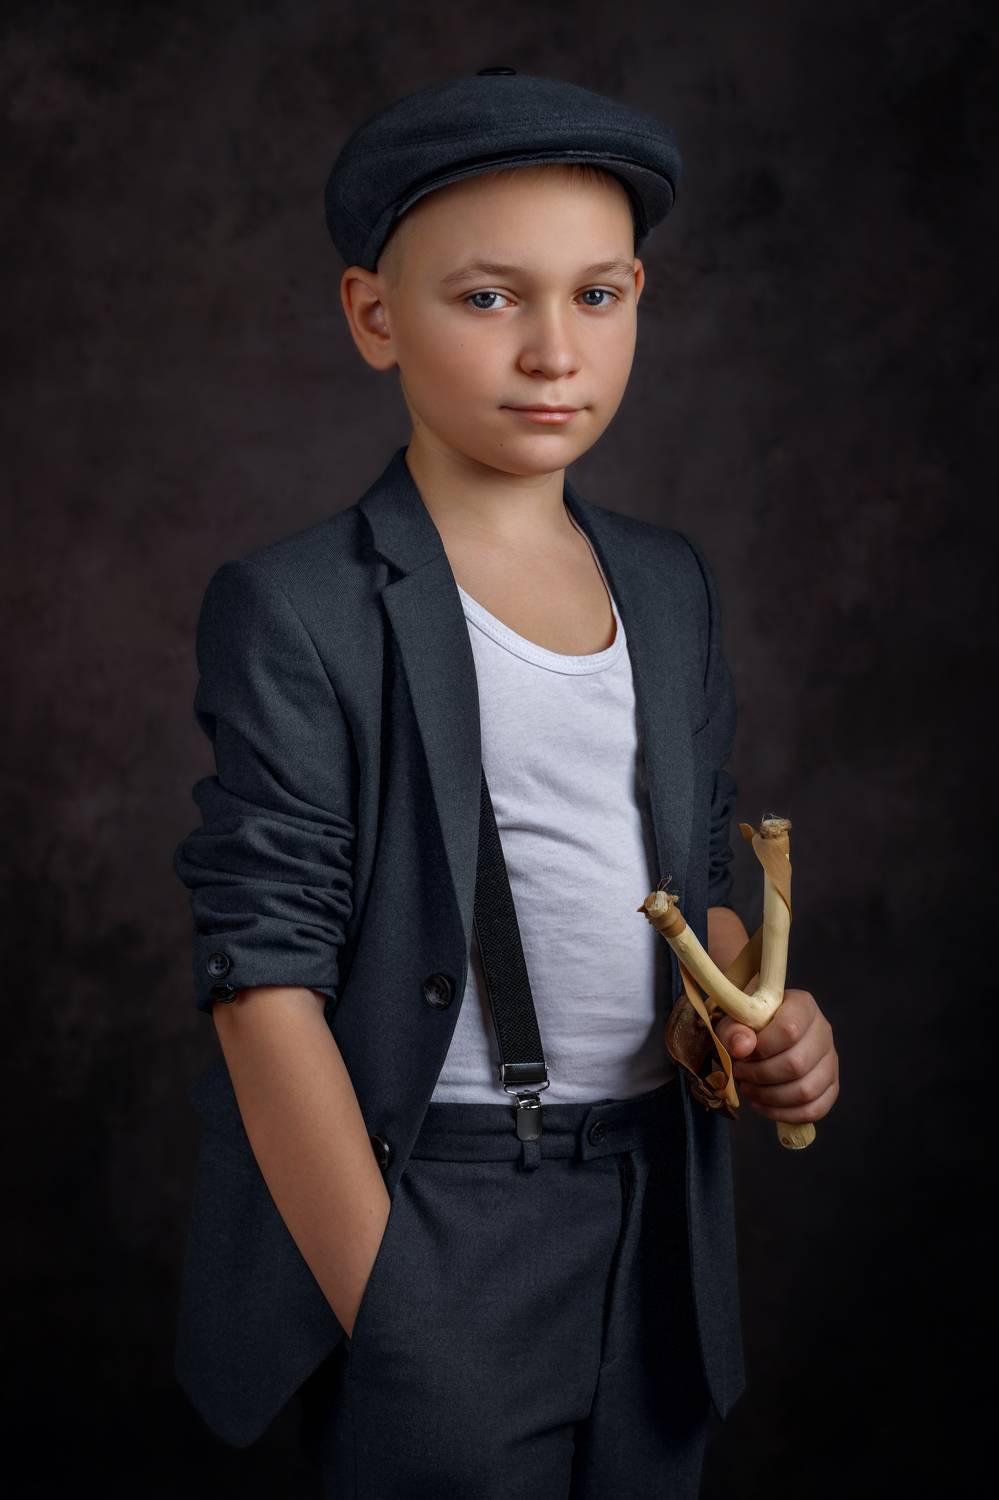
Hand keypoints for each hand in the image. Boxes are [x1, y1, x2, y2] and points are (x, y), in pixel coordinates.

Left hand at [713, 989, 838, 1123]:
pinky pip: (815, 1109)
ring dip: (770, 1097)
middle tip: (740, 1074)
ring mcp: (830, 1060)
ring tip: (749, 1090)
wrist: (762, 1031)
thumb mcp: (735, 1019)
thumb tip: (742, 1047)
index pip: (789, 1030)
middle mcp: (823, 1031)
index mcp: (802, 1006)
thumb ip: (734, 1029)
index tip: (740, 1054)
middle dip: (760, 1075)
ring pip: (806, 1090)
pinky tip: (763, 1105)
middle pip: (797, 1065)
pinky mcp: (831, 1085)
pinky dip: (785, 1114)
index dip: (761, 1048)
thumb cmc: (749, 1023)